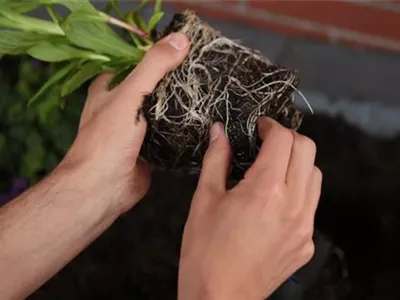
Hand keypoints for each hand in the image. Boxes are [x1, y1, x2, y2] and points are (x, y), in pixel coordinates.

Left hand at [60, 32, 189, 215]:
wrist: (104, 187)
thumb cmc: (108, 139)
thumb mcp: (131, 95)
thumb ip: (154, 67)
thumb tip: (181, 39)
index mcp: (111, 87)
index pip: (139, 62)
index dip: (162, 55)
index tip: (189, 50)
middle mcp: (123, 105)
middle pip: (155, 86)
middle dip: (177, 81)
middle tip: (205, 72)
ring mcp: (137, 127)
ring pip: (164, 110)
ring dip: (182, 105)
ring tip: (210, 93)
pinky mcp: (150, 146)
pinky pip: (171, 131)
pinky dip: (183, 127)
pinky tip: (203, 120)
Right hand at [179, 118, 321, 299]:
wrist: (219, 298)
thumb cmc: (204, 250)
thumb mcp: (204, 200)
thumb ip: (215, 159)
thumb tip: (218, 131)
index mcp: (265, 189)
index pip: (283, 139)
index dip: (270, 126)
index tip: (258, 127)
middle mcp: (293, 204)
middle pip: (307, 151)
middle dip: (288, 139)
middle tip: (266, 143)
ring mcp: (305, 226)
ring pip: (315, 176)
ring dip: (297, 163)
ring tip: (273, 169)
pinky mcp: (306, 243)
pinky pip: (311, 205)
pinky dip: (298, 192)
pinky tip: (275, 203)